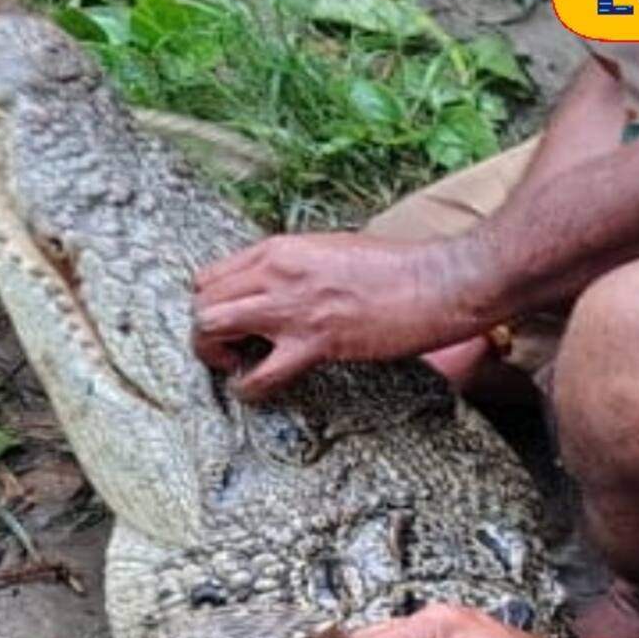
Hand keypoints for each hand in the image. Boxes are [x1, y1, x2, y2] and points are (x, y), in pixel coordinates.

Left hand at [192, 233, 489, 400]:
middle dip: (204, 330)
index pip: (210, 275)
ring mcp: (292, 308)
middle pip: (201, 301)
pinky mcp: (313, 343)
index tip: (229, 320)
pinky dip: (248, 388)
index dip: (212, 302)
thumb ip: (294, 268)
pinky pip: (257, 375)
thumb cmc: (393, 267)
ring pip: (211, 327)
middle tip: (227, 348)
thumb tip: (273, 289)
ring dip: (214, 354)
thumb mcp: (329, 250)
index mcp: (280, 248)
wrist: (437, 281)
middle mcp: (276, 273)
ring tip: (236, 366)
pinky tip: (258, 389)